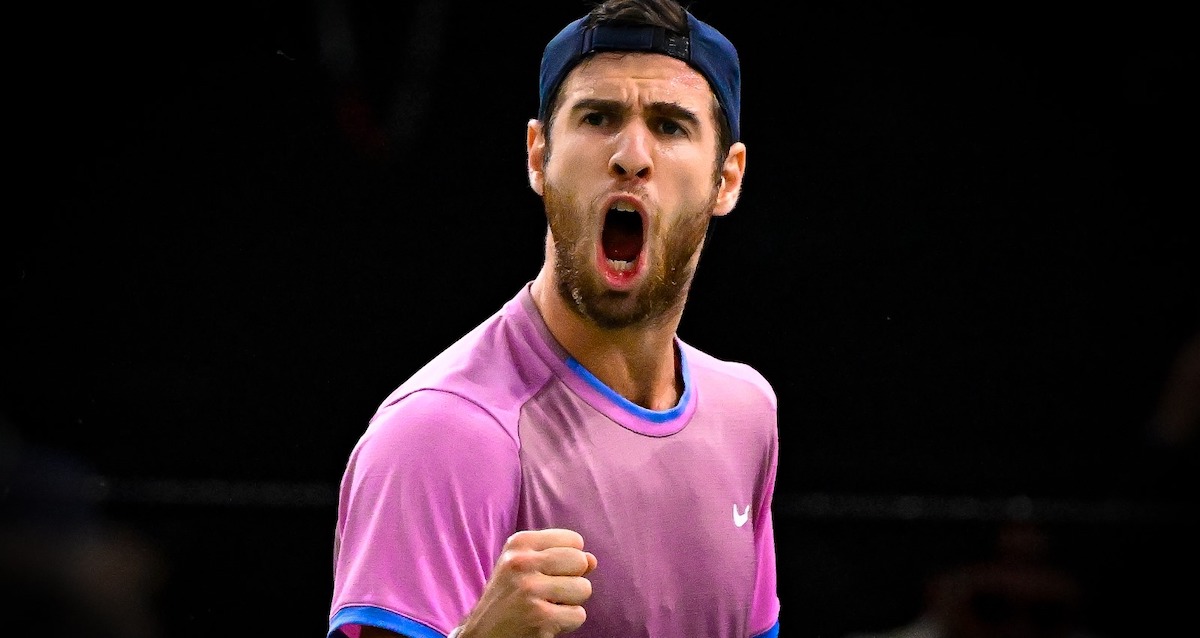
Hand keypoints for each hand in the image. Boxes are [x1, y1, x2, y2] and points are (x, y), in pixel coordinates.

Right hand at [458, 528, 597, 637]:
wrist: (481, 633)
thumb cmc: (509, 597)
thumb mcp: (525, 567)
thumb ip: (560, 558)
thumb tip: (593, 560)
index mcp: (519, 543)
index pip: (574, 540)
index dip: (569, 560)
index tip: (547, 572)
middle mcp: (522, 562)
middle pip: (580, 561)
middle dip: (573, 580)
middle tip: (549, 592)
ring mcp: (530, 589)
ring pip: (583, 588)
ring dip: (571, 603)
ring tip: (547, 606)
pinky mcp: (539, 616)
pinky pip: (578, 615)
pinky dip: (567, 623)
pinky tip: (546, 622)